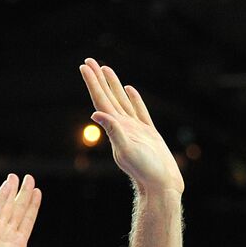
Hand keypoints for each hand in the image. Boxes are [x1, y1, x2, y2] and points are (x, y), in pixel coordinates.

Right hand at [0, 174, 58, 246]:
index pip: (26, 223)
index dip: (32, 208)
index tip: (37, 194)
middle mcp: (6, 239)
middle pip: (18, 211)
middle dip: (24, 195)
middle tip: (30, 179)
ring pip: (7, 207)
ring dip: (13, 191)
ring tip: (19, 176)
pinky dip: (2, 195)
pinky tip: (8, 183)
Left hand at [80, 58, 183, 195]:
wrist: (161, 185)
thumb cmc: (145, 170)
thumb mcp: (126, 149)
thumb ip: (113, 130)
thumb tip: (95, 113)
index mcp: (116, 128)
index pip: (101, 100)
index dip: (93, 83)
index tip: (84, 67)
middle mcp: (123, 126)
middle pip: (107, 97)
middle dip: (98, 79)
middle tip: (89, 61)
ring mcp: (136, 129)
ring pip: (122, 101)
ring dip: (113, 85)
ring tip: (106, 69)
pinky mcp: (149, 133)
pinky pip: (139, 111)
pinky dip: (134, 99)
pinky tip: (130, 90)